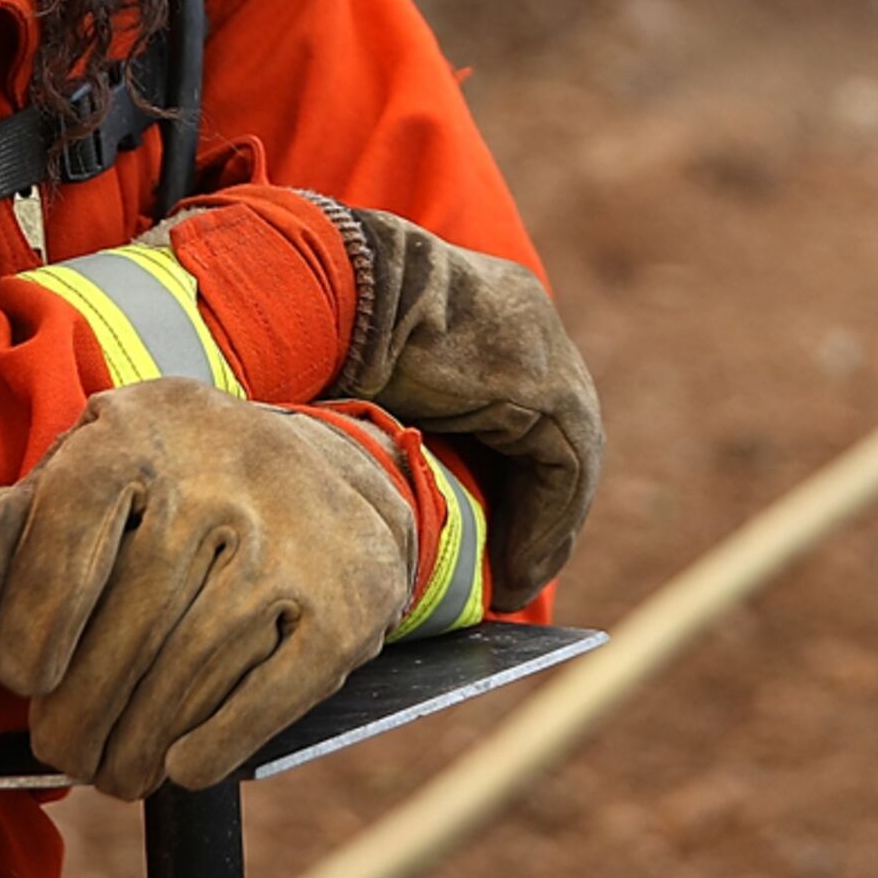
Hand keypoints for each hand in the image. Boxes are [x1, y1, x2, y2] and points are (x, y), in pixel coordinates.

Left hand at [0, 378, 412, 797]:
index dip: (37, 616)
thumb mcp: (94, 467)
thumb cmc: (175, 487)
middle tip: (62, 752)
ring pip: (193, 666)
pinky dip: (217, 743)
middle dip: (81, 709)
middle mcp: (226, 472)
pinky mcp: (349, 602)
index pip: (73, 525)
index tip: (23, 678)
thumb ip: (20, 520)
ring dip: (138, 742)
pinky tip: (182, 769)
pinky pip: (271, 693)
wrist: (332, 475)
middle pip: (133, 617)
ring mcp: (296, 537)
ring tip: (112, 773)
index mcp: (144, 431)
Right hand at [328, 207, 602, 599]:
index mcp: (483, 312)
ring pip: (567, 454)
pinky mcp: (543, 382)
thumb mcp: (366, 387)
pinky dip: (544, 526)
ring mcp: (540, 345)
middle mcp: (524, 322)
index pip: (519, 408)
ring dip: (543, 529)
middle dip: (534, 510)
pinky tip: (511, 572)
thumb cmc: (309, 336)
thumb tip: (395, 502)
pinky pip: (565, 467)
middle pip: (551, 433)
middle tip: (507, 576)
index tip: (490, 543)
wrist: (316, 290)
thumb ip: (400, 429)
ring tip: (507, 587)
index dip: (510, 482)